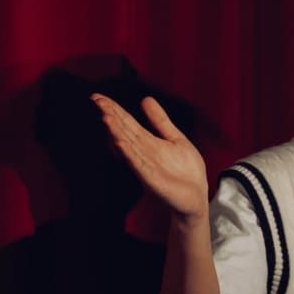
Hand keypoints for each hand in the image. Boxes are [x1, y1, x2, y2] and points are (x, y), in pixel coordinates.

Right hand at [93, 93, 208, 222]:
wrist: (196, 196)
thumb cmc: (185, 171)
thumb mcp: (175, 138)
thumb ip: (159, 121)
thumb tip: (145, 99)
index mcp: (147, 141)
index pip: (127, 122)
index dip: (114, 109)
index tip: (98, 97)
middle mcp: (143, 152)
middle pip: (124, 131)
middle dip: (111, 116)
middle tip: (97, 100)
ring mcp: (146, 166)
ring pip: (128, 146)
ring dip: (116, 133)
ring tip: (106, 118)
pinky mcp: (152, 180)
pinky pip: (138, 166)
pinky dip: (129, 155)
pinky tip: (120, 144)